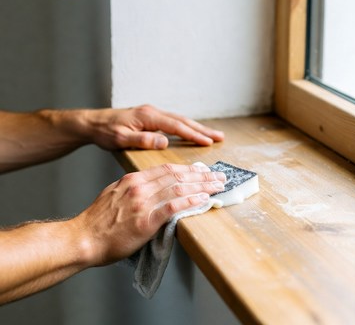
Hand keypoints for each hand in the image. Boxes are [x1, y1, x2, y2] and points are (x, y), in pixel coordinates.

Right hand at [75, 163, 225, 265]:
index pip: (167, 169)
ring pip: (178, 188)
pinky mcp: (145, 220)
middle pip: (177, 175)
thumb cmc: (98, 220)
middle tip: (218, 176)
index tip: (202, 170)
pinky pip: (173, 207)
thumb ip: (133, 188)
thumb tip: (152, 188)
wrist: (82, 238)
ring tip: (218, 186)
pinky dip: (190, 201)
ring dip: (202, 186)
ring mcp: (143, 202)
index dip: (188, 169)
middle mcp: (139, 186)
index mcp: (133, 179)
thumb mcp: (114, 194)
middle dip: (201, 175)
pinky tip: (203, 199)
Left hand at [87, 105, 224, 150]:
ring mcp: (152, 114)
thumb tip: (165, 142)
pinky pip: (173, 122)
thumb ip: (142, 140)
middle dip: (202, 129)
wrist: (92, 123)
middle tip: (220, 137)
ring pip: (179, 120)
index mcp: (148, 116)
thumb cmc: (105, 132)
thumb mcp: (120, 138)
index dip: (194, 134)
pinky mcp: (149, 118)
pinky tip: (190, 132)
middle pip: (183, 120)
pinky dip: (185, 127)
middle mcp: (153, 112)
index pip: (176, 126)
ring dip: (196, 127)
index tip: (209, 142)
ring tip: (211, 135)